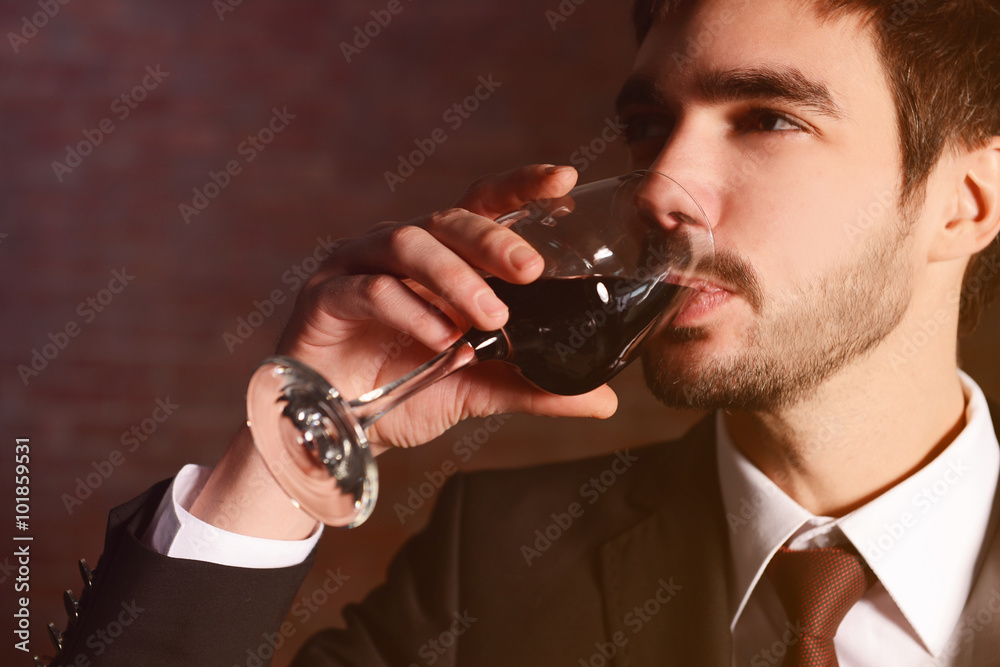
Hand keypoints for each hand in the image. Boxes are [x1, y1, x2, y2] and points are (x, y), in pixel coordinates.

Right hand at [193, 164, 618, 535]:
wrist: (336, 429)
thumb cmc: (404, 392)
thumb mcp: (479, 390)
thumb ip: (534, 388)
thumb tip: (605, 402)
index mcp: (442, 258)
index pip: (484, 206)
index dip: (522, 186)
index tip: (566, 177)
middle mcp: (402, 249)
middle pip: (450, 219)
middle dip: (494, 240)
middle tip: (531, 270)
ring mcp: (359, 265)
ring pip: (409, 243)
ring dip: (454, 277)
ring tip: (489, 317)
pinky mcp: (325, 295)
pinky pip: (370, 288)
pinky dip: (409, 309)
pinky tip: (439, 340)